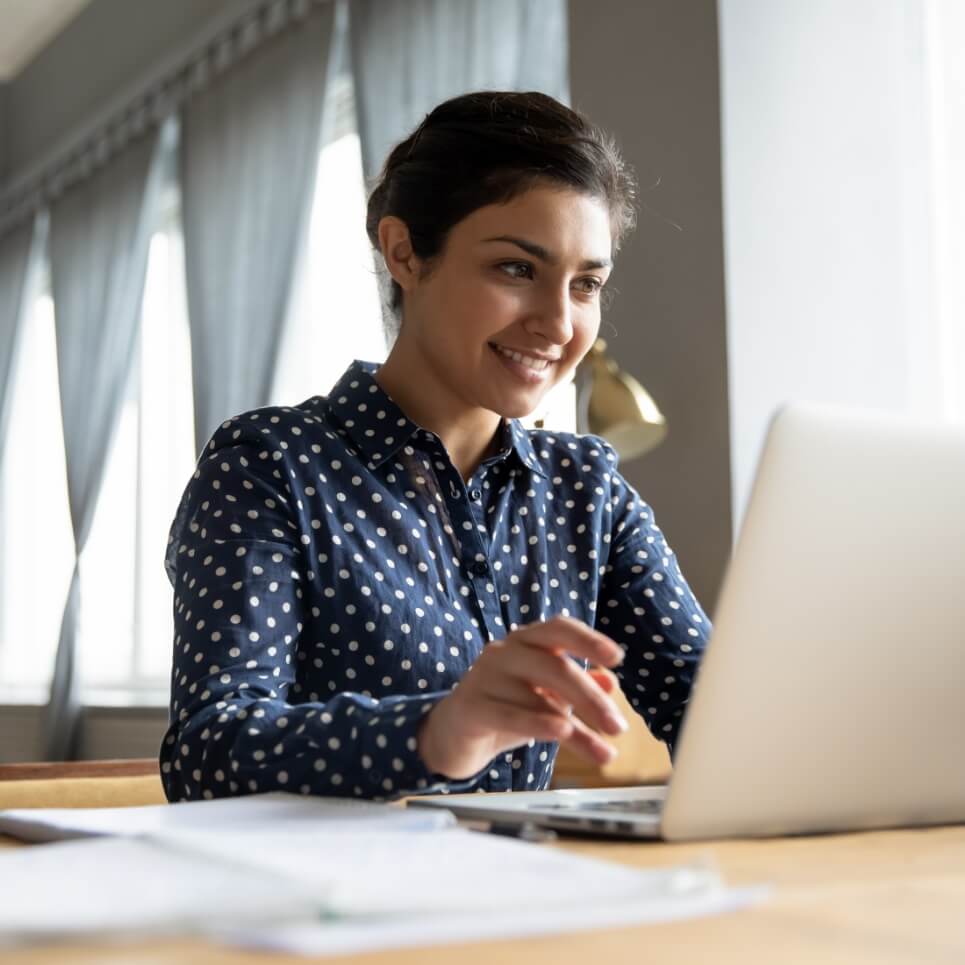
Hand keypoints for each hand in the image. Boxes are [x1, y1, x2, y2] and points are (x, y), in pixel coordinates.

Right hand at [417, 616, 627, 779]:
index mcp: (526, 641)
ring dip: (576, 729)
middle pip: (555, 666)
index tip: (617, 657)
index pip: (559, 629)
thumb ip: (578, 688)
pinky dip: (540, 724)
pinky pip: (511, 715)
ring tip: (603, 752)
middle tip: (618, 727)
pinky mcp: (471, 706)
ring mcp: (484, 676)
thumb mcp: (548, 697)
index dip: (588, 640)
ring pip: (537, 698)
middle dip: (591, 698)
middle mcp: (504, 652)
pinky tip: (564, 734)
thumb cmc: (507, 706)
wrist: (455, 732)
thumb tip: (610, 683)